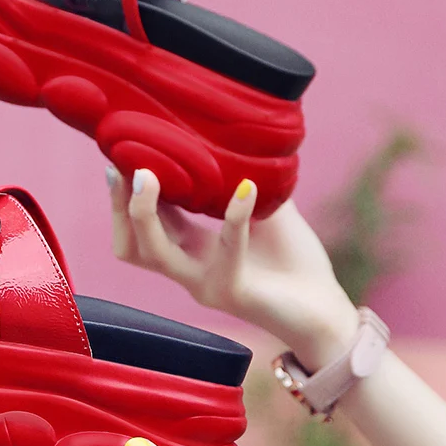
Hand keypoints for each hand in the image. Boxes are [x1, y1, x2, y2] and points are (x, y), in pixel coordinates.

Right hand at [106, 167, 359, 369]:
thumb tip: (233, 135)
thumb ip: (242, 180)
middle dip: (119, 206)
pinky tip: (247, 188)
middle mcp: (189, 270)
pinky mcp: (234, 292)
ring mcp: (206, 284)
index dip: (125, 194)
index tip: (120, 155)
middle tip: (121, 168)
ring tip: (148, 175)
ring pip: (154, 254)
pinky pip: (226, 251)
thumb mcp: (263, 211)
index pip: (142, 225)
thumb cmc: (294, 261)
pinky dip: (234, 216)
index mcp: (191, 250)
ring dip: (145, 214)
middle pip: (131, 246)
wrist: (326, 310)